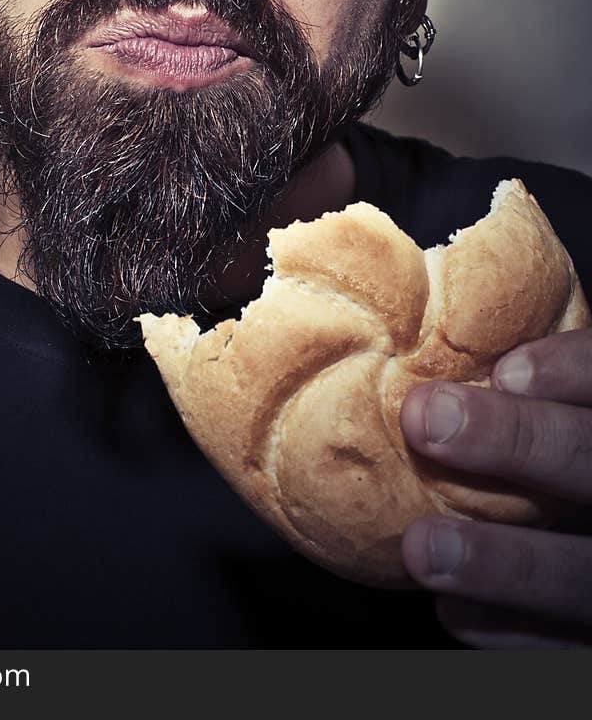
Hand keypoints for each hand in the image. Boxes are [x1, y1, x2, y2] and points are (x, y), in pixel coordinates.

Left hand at [399, 326, 591, 647]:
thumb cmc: (569, 442)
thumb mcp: (573, 405)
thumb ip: (548, 381)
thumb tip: (456, 354)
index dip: (572, 372)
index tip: (505, 370)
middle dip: (518, 442)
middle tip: (425, 421)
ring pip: (584, 575)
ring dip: (504, 563)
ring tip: (422, 546)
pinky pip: (570, 643)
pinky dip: (513, 628)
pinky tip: (452, 609)